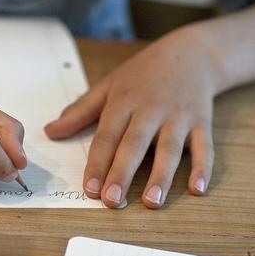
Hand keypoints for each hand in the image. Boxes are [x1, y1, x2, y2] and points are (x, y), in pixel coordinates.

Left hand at [45, 27, 217, 208]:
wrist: (190, 54)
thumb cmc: (143, 74)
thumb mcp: (108, 86)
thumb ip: (79, 111)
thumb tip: (50, 131)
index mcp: (123, 102)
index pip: (107, 137)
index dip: (97, 164)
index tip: (89, 189)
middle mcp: (151, 111)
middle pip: (135, 145)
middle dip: (122, 173)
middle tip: (112, 201)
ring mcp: (178, 117)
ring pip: (169, 149)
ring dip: (161, 176)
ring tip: (151, 202)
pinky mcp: (201, 123)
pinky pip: (204, 147)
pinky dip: (203, 168)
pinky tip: (197, 189)